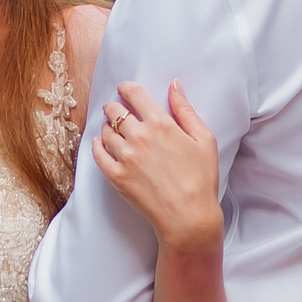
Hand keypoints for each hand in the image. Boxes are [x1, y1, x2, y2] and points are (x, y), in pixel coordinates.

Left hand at [94, 80, 221, 250]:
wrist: (188, 216)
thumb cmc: (201, 178)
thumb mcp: (204, 139)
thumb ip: (185, 110)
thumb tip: (174, 85)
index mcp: (161, 124)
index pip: (134, 95)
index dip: (126, 88)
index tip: (124, 89)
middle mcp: (139, 137)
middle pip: (115, 110)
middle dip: (114, 106)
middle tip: (115, 108)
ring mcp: (124, 157)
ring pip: (105, 131)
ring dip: (107, 125)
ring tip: (112, 128)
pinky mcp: (116, 176)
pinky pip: (98, 153)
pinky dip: (97, 145)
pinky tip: (100, 144)